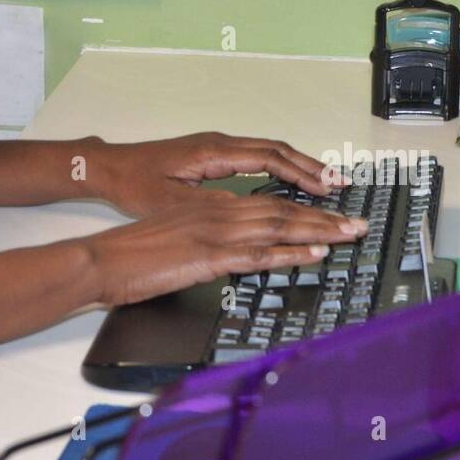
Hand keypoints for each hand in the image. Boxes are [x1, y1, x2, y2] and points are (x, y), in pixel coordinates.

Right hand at [81, 195, 366, 307]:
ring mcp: (214, 233)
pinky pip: (258, 253)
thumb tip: (226, 250)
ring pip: (277, 226)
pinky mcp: (209, 256)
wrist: (102, 258)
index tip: (329, 211)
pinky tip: (314, 253)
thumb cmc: (129, 251)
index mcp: (209, 206)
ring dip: (318, 230)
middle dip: (323, 216)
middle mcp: (217, 213)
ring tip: (348, 233)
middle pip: (281, 210)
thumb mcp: (172, 235)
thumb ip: (202, 237)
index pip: (266, 202)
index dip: (301, 206)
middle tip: (356, 222)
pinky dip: (290, 251)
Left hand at [86, 131, 346, 217]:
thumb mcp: (171, 201)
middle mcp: (220, 143)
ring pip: (268, 150)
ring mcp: (216, 145)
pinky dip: (280, 166)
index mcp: (213, 152)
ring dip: (298, 166)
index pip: (270, 159)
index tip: (328, 191)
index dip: (303, 175)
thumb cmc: (135, 184)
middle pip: (277, 150)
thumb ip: (211, 206)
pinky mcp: (211, 153)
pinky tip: (291, 181)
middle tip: (341, 187)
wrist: (109, 167)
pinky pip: (256, 155)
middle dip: (311, 168)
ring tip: (326, 183)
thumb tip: (249, 212)